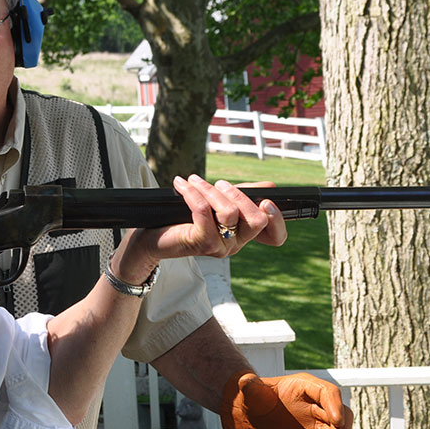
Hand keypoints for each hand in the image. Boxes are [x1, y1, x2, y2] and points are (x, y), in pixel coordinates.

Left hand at [143, 175, 288, 260]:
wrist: (151, 238)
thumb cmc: (182, 219)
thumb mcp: (215, 204)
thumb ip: (240, 197)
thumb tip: (270, 187)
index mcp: (242, 235)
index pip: (275, 237)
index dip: (278, 220)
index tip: (266, 201)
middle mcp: (236, 244)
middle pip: (257, 220)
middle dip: (239, 194)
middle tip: (218, 183)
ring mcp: (220, 247)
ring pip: (230, 213)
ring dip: (211, 190)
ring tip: (194, 181)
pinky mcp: (202, 244)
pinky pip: (204, 212)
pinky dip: (193, 193)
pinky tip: (181, 184)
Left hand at [220, 370, 353, 428]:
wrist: (253, 416)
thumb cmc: (254, 397)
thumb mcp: (250, 390)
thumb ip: (249, 386)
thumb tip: (244, 381)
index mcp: (306, 387)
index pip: (329, 393)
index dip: (335, 405)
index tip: (336, 421)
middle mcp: (318, 405)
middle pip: (342, 417)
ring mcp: (320, 424)